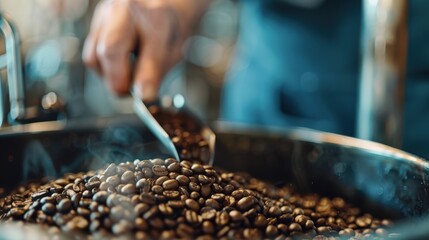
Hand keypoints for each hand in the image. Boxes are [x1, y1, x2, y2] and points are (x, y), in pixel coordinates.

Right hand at [83, 0, 209, 100]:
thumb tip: (143, 96)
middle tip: (130, 91)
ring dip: (109, 76)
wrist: (158, 5)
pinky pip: (91, 56)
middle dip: (119, 80)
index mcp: (156, 17)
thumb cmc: (167, 29)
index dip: (145, 78)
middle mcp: (126, 10)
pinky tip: (119, 66)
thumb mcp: (173, 51)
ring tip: (127, 75)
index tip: (145, 96)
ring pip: (94, 57)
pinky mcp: (95, 24)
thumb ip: (157, 72)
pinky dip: (104, 68)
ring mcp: (105, 15)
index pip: (148, 50)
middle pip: (109, 50)